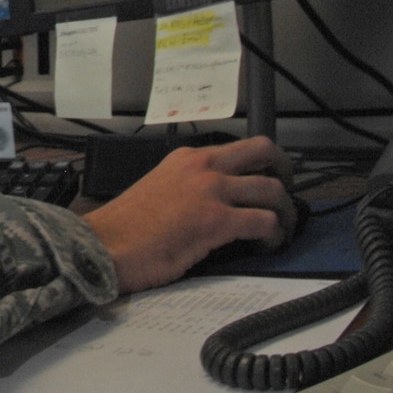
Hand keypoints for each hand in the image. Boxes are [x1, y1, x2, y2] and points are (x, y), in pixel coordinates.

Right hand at [81, 137, 294, 293]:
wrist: (105, 245)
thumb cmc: (125, 227)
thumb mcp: (159, 188)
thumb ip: (188, 187)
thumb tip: (213, 204)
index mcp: (186, 158)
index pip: (238, 147)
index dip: (262, 162)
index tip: (268, 176)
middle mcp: (202, 167)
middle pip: (264, 151)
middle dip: (285, 171)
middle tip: (286, 192)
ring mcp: (211, 192)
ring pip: (272, 190)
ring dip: (286, 211)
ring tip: (282, 228)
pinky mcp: (217, 221)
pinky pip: (264, 222)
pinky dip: (275, 235)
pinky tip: (268, 245)